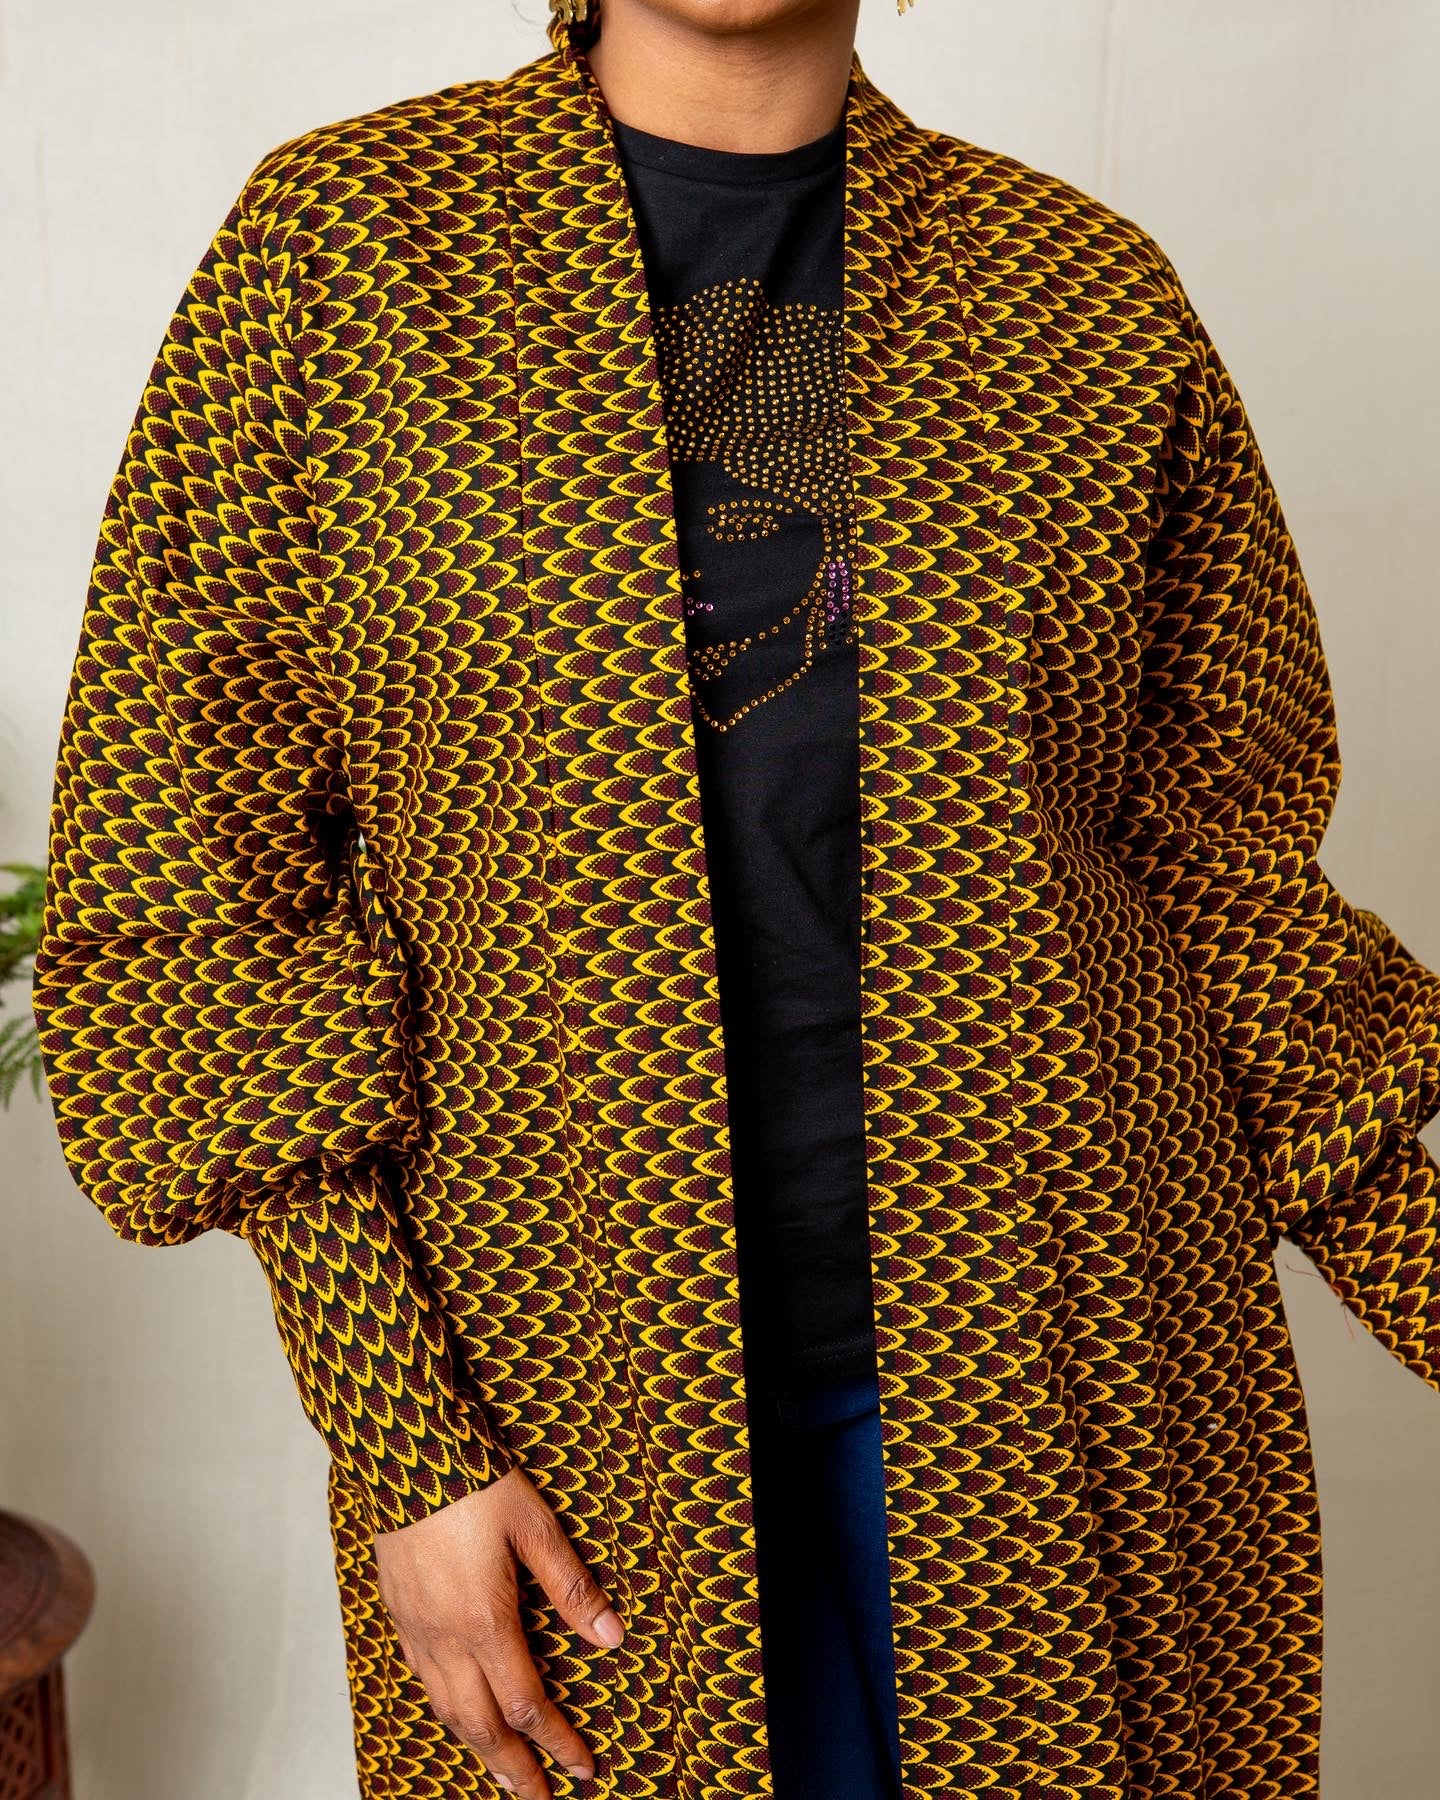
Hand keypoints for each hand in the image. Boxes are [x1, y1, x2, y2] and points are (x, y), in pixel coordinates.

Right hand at [375, 1465, 624, 1796]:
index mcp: (484, 1621)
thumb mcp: (536, 1527)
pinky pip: (421, 1679)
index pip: (527, 1703)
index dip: (557, 1740)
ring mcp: (415, 1627)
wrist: (403, 1447)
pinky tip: (457, 1711)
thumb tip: (611, 1638)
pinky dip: (445, 1709)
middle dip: (514, 1767)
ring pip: (446, 1709)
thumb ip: (571, 1587)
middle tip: (540, 1797)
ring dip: (477, 1747)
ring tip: (502, 1773)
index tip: (583, 1767)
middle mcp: (445, 1637)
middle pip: (481, 1724)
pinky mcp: (397, 1611)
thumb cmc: (473, 1480)